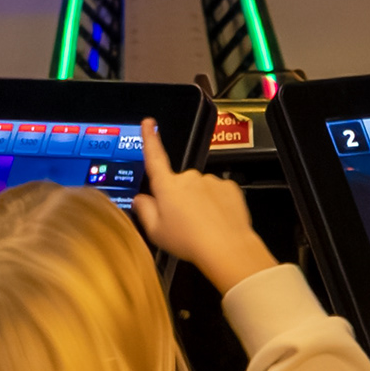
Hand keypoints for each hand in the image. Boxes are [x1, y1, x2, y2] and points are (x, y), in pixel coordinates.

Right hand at [131, 119, 274, 289]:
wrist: (226, 247)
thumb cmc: (190, 241)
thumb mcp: (156, 232)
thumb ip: (145, 211)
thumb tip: (141, 199)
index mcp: (167, 186)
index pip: (155, 156)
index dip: (150, 138)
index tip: (149, 123)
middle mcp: (189, 178)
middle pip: (179, 184)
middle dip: (179, 198)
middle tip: (182, 222)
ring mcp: (210, 181)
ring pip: (200, 189)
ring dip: (199, 203)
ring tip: (201, 226)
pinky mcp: (229, 187)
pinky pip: (218, 193)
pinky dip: (216, 205)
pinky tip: (215, 221)